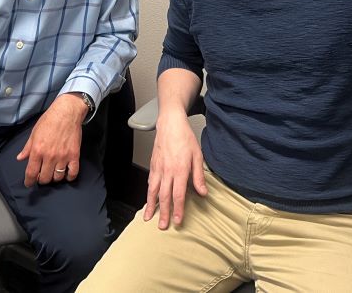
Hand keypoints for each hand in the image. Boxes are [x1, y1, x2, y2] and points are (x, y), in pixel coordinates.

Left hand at [17, 94, 87, 186]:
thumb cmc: (49, 120)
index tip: (29, 183)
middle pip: (44, 178)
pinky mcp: (74, 155)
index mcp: (37, 151)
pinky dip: (69, 177)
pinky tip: (66, 173)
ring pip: (57, 177)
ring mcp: (63, 157)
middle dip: (41, 179)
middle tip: (42, 175)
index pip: (31, 173)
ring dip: (54, 178)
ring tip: (53, 173)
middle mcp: (49, 156)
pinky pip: (73, 173)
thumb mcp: (34, 133)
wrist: (66, 112)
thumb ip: (27, 148)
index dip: (29, 181)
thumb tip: (20, 158)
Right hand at [144, 111, 207, 229]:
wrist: (170, 124)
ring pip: (153, 191)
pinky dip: (148, 193)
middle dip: (164, 213)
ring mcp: (158, 169)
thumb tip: (203, 192)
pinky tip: (148, 200)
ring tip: (149, 218)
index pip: (178, 195)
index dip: (178, 209)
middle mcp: (167, 171)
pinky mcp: (153, 165)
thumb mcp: (198, 155)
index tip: (178, 221)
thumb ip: (199, 176)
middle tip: (163, 226)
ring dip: (151, 206)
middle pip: (164, 196)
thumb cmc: (185, 138)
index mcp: (180, 170)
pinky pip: (150, 182)